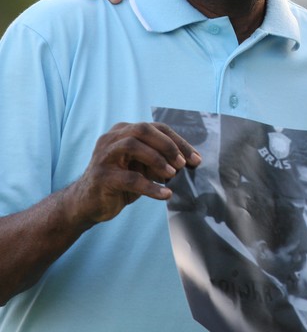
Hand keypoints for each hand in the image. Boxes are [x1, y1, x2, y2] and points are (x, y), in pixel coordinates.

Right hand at [68, 122, 201, 224]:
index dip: (179, 142)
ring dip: (157, 160)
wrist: (87, 204)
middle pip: (143, 130)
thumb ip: (161, 160)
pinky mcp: (101, 176)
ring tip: (172, 175)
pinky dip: (151, 187)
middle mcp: (112, 139)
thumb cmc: (121, 182)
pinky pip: (129, 178)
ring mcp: (104, 156)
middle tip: (182, 164)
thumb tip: (190, 161)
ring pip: (133, 146)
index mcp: (124, 131)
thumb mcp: (143, 167)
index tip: (195, 158)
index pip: (157, 128)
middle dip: (167, 145)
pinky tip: (165, 195)